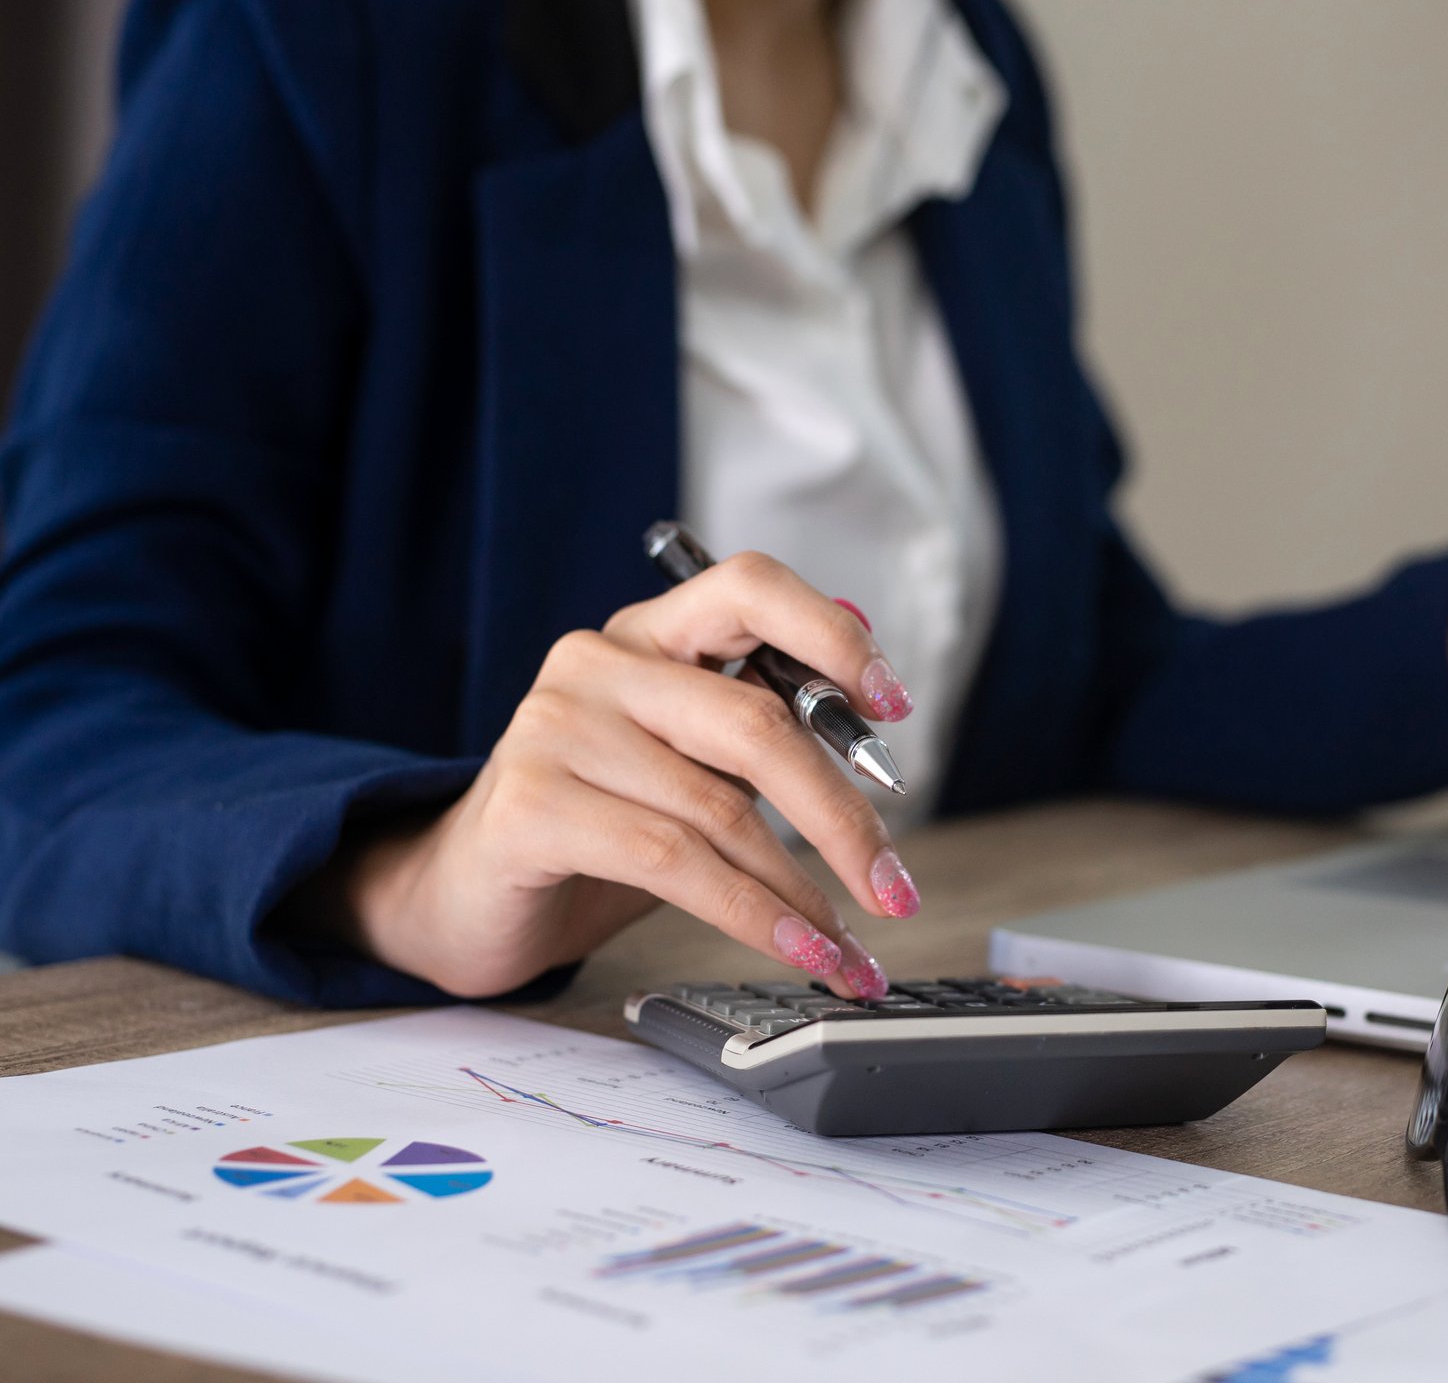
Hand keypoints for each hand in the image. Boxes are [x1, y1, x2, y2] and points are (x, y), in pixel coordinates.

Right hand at [303, 552, 919, 997]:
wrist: (464, 897)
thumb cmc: (593, 828)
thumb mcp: (689, 768)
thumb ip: (763, 730)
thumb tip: (872, 706)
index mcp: (647, 633)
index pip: (749, 587)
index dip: (832, 635)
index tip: (894, 706)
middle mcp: (597, 664)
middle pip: (757, 723)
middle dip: (843, 816)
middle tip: (894, 887)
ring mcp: (555, 729)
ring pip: (723, 811)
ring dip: (804, 894)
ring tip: (847, 948)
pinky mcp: (532, 806)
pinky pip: (676, 863)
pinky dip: (755, 917)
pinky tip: (799, 949)